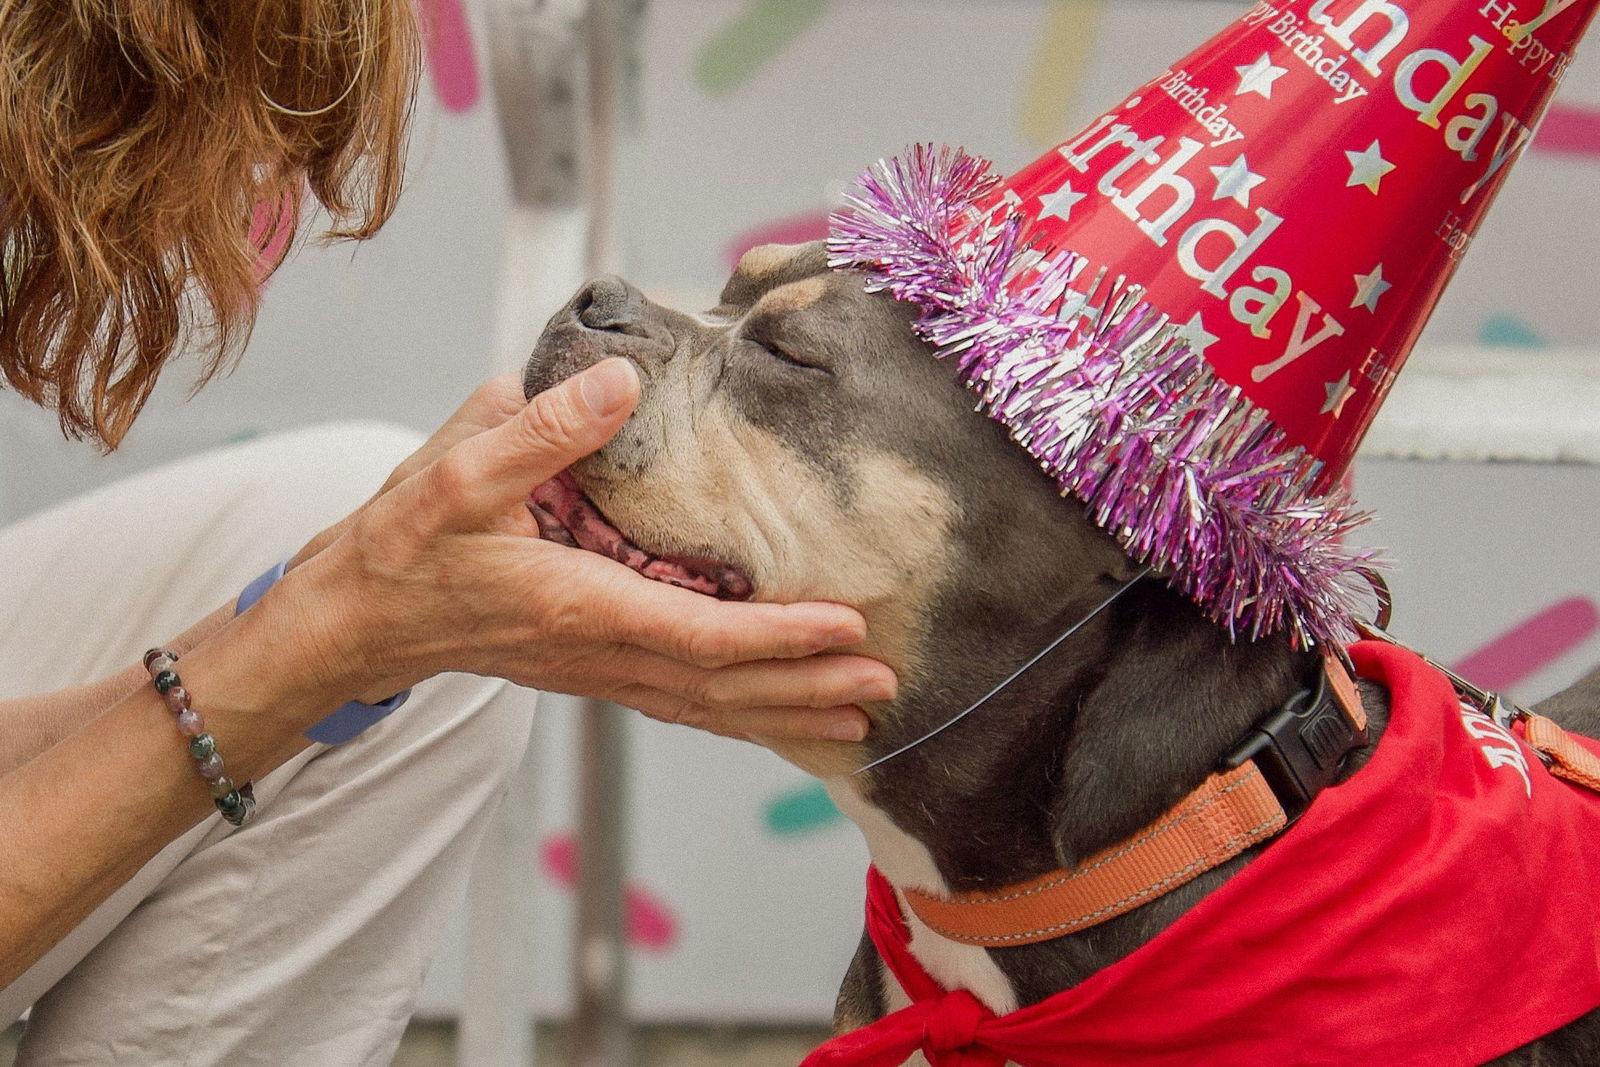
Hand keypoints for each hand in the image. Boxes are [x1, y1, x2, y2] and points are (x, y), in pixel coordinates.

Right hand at [278, 360, 891, 742]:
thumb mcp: (459, 472)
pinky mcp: (592, 667)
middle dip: (805, 687)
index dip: (777, 635)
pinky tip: (775, 713)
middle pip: (719, 685)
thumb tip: (623, 382)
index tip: (844, 627)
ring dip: (782, 712)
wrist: (356, 619)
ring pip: (705, 704)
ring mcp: (596, 669)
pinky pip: (680, 699)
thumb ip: (543, 429)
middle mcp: (598, 652)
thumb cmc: (404, 546)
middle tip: (884, 686)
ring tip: (855, 718)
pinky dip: (737, 709)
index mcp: (578, 605)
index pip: (698, 634)